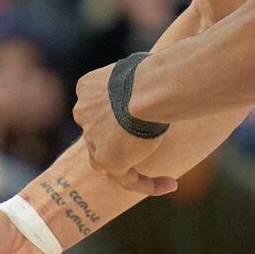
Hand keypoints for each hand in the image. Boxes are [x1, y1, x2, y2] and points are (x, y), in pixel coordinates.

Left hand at [73, 64, 178, 194]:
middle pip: (96, 136)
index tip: (138, 117)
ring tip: (162, 176)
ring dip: (129, 167)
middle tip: (143, 147)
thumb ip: (140, 80)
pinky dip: (149, 184)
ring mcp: (93, 140)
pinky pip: (129, 180)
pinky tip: (171, 184)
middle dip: (116, 143)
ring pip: (107, 162)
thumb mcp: (141, 68)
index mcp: (87, 89)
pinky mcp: (110, 161)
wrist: (149, 88)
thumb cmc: (152, 72)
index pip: (95, 109)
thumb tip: (159, 76)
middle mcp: (83, 114)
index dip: (113, 118)